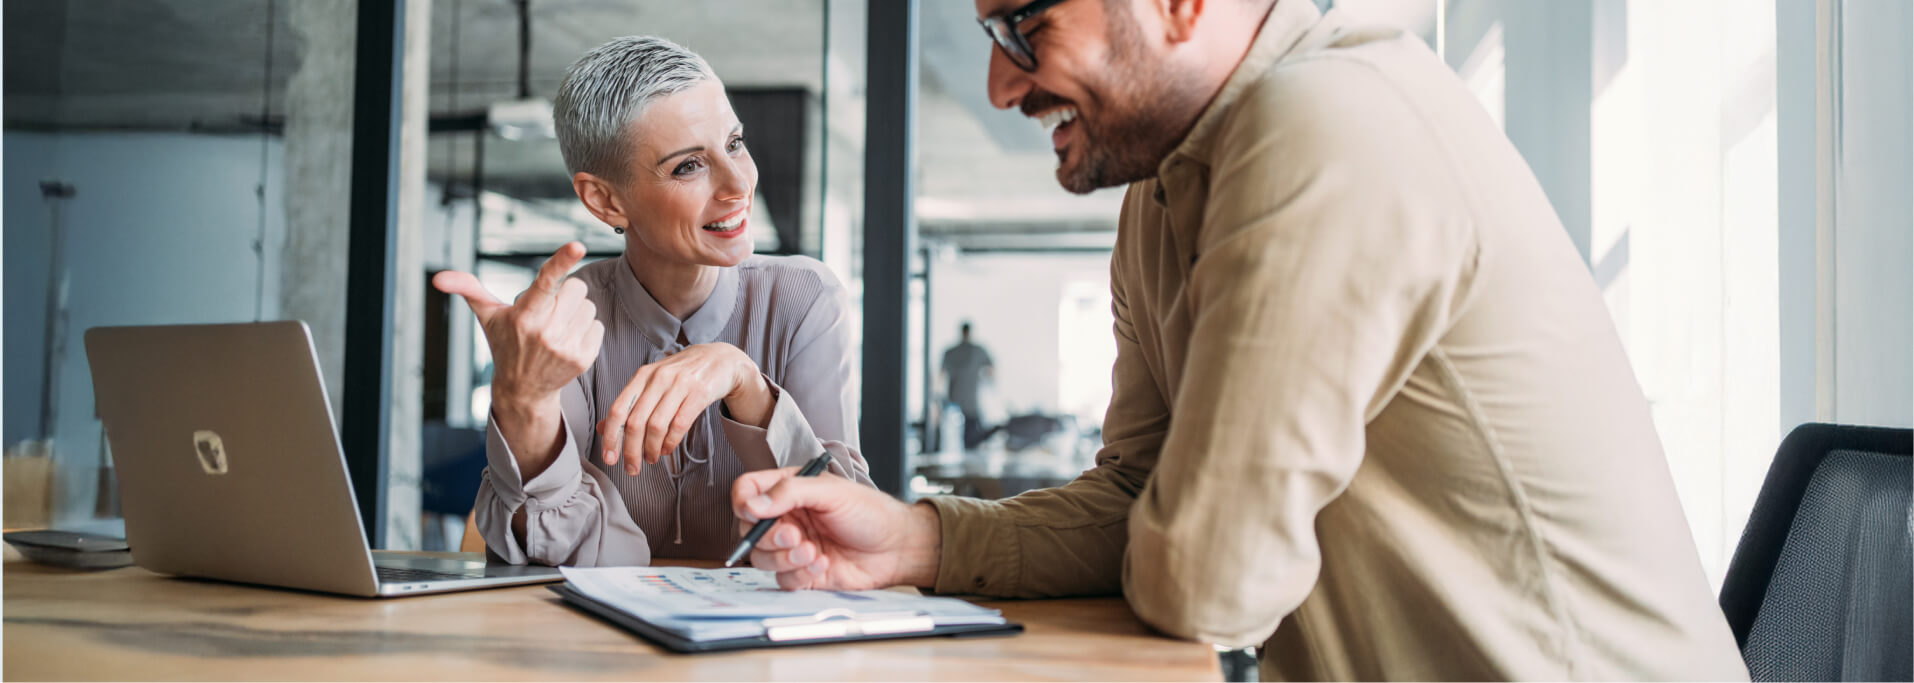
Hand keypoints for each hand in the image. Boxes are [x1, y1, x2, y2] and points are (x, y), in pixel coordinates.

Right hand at [433, 242, 602, 416]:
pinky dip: (585, 329)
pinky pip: (597, 325)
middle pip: (577, 288)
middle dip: (565, 294)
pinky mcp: (583, 358)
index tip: (578, 245)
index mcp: (524, 315)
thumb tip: (438, 277)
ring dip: (575, 312)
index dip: (561, 261)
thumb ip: (468, 289)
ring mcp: (566, 347)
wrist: (523, 388)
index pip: (545, 282)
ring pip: (589, 306)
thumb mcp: (488, 316)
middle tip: (547, 311)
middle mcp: (545, 331)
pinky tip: (567, 340)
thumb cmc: (505, 343)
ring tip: (555, 327)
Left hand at [596, 343, 767, 474]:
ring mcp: (680, 384)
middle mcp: (659, 378)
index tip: (609, 458)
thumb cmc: (683, 374)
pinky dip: (670, 442)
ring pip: (656, 426)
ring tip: (651, 458)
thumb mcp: (653, 383)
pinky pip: (679, 424)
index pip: (618, 409)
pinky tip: (667, 449)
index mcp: (642, 375)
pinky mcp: (700, 393)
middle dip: (631, 451)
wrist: (721, 359)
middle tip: (632, 468)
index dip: (610, 436)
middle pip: (636, 422)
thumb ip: (630, 403)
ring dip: (651, 449)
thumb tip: (602, 428)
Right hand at [732, 468, 942, 590]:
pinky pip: (783, 580)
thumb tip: (753, 504)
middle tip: (794, 535)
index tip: (753, 512)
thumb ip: (790, 492)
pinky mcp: (802, 574)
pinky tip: (824, 564)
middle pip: (748, 531)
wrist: (897, 546)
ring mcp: (792, 548)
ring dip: (785, 558)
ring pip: (762, 559)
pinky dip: (800, 574)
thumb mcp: (831, 492)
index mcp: (788, 491)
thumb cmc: (870, 512)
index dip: (743, 502)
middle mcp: (786, 519)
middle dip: (769, 537)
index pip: (748, 491)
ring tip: (812, 551)